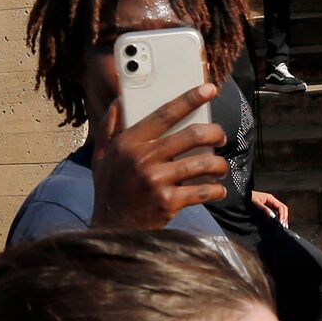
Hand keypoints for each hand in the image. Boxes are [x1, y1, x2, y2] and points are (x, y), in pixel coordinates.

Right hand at [88, 82, 226, 230]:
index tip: (209, 89)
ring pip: (202, 164)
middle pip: (191, 135)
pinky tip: (217, 190)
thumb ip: (108, 127)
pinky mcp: (168, 201)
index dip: (189, 99)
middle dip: (214, 133)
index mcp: (127, 143)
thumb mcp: (101, 158)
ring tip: (220, 167)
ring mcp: (156, 181)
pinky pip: (202, 191)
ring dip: (219, 164)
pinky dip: (215, 190)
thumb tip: (120, 99)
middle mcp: (142, 158)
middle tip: (220, 136)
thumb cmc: (109, 191)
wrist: (112, 231)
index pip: (164, 114)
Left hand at [251, 190, 289, 226]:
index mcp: (270, 198)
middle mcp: (272, 200)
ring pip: (281, 209)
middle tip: (284, 225)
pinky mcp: (268, 205)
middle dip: (285, 216)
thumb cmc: (249, 197)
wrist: (244, 195)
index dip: (282, 215)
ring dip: (283, 217)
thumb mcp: (256, 203)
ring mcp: (271, 202)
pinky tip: (279, 221)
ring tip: (283, 225)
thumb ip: (265, 209)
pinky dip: (279, 216)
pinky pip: (277, 210)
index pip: (280, 207)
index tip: (281, 222)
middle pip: (283, 208)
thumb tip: (273, 216)